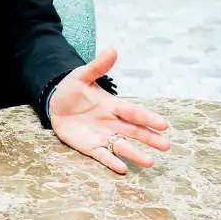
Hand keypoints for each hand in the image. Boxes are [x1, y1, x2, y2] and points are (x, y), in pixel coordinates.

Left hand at [48, 48, 169, 173]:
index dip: (147, 118)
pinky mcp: (90, 147)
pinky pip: (103, 155)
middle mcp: (112, 122)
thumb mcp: (82, 76)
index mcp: (112, 105)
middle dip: (149, 138)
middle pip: (134, 131)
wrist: (54, 104)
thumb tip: (112, 50)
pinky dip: (112, 162)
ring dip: (135, 154)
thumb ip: (98, 66)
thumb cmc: (72, 89)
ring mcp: (102, 135)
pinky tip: (123, 169)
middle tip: (166, 146)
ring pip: (122, 146)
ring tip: (150, 162)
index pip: (133, 112)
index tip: (164, 124)